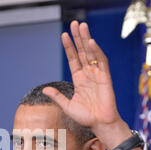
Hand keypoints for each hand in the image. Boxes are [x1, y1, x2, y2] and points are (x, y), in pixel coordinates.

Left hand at [43, 21, 133, 149]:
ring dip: (86, 40)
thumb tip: (44, 89)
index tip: (64, 35)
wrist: (99, 124)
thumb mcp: (67, 106)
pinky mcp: (105, 78)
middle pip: (82, 52)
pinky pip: (101, 62)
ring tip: (82, 26)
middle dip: (78, 38)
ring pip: (91, 53)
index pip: (73, 59)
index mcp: (79, 80)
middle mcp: (88, 74)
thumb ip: (57, 96)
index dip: (69, 47)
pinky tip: (91, 42)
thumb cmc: (86, 117)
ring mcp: (97, 75)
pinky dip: (96, 52)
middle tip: (74, 23)